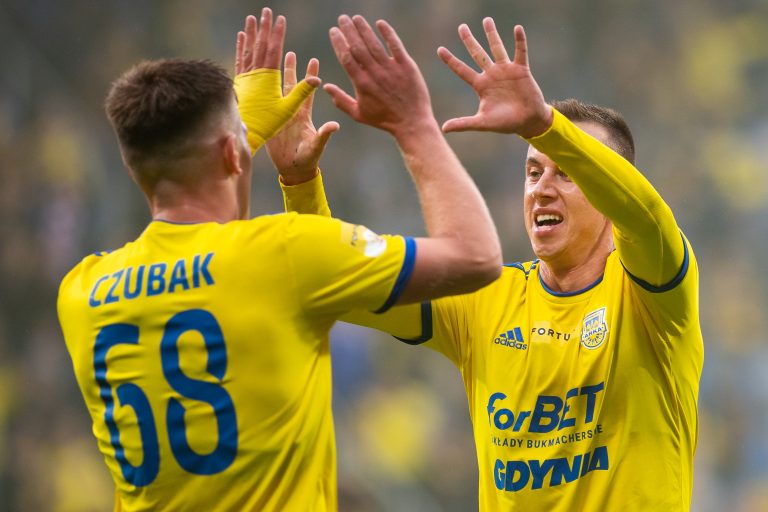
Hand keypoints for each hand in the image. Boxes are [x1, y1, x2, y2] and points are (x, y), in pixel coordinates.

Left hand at [233, 8, 320, 151]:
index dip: (278, 33)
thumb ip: (302, 93)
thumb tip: (317, 80)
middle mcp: (255, 73)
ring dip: (250, 33)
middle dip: (263, 27)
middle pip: (260, 45)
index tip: (280, 19)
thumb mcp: (288, 109)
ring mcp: (245, 77)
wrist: (245, 133)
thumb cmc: (268, 123)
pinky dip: (241, 47)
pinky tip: (241, 37)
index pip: (274, 49)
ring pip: (248, 49)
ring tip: (251, 18)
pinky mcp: (238, 82)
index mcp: (268, 77)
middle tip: (265, 11)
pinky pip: (239, 60)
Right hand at [265, 52, 339, 184]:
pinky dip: (259, 94)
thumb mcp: (316, 146)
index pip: (307, 92)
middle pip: (290, 86)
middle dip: (290, 69)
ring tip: (271, 62)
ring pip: (276, 93)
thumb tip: (334, 125)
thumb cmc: (308, 160)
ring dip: (274, 78)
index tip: (313, 59)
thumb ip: (324, 135)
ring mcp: (279, 117)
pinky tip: (253, 82)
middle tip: (290, 52)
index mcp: (303, 115)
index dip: (310, 76)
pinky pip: (263, 106)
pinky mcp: (270, 123)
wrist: (293, 170)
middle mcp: (291, 112)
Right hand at [324, 15, 435, 138]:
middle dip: (348, 30)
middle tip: (342, 18)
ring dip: (364, 29)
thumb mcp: (358, 114)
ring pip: (374, 44)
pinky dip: (388, 33)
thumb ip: (340, 100)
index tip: (333, 31)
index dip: (338, 42)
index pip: (346, 58)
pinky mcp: (406, 66)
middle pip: (358, 47)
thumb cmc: (384, 120)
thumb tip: (325, 86)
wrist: (411, 123)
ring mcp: (391, 69)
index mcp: (361, 84)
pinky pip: (395, 45)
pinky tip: (380, 23)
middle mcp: (375, 74)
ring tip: (356, 18)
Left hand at [437, 19, 551, 137]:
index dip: (451, 61)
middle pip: (477, 54)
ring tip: (486, 20)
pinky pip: (520, 52)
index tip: (439, 49)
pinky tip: (517, 28)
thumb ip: (464, 123)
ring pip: (496, 48)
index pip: (462, 70)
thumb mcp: (482, 122)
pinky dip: (519, 41)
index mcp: (480, 86)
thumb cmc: (505, 123)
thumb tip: (443, 128)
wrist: (528, 122)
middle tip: (461, 27)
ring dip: (492, 34)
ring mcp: (506, 70)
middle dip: (469, 40)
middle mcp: (491, 75)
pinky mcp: (521, 70)